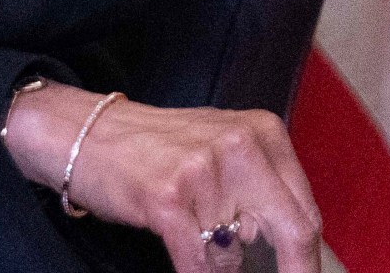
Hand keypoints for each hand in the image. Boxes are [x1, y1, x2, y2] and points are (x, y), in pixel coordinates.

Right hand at [3, 85, 321, 272]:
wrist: (83, 132)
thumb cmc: (153, 148)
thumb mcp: (221, 149)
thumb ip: (261, 188)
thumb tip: (296, 250)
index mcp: (263, 131)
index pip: (306, 212)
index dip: (306, 260)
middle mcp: (241, 145)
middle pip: (294, 233)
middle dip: (290, 272)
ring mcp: (205, 170)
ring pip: (238, 256)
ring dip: (219, 265)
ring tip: (192, 240)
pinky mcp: (169, 198)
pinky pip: (200, 265)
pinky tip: (188, 267)